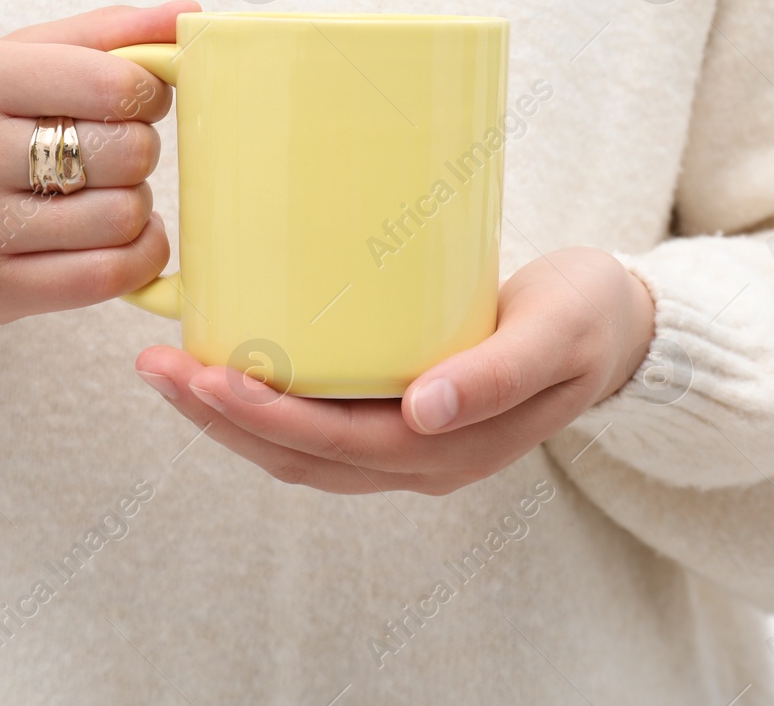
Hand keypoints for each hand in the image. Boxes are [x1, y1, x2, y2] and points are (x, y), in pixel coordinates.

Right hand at [0, 1, 199, 325]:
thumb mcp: (11, 59)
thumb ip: (103, 34)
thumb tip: (188, 13)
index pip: (115, 83)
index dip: (148, 95)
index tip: (132, 102)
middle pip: (127, 152)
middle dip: (138, 152)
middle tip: (110, 154)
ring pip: (123, 217)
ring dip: (135, 207)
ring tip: (101, 196)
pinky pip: (107, 276)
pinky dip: (139, 257)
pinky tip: (123, 240)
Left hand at [135, 246, 656, 494]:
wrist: (616, 326)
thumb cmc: (586, 316)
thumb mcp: (556, 333)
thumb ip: (497, 375)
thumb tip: (424, 410)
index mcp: (455, 448)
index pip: (338, 447)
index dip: (266, 418)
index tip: (206, 373)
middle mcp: (422, 459)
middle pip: (300, 456)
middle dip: (220, 418)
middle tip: (156, 365)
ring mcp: (408, 442)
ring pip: (298, 450)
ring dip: (227, 417)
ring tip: (169, 367)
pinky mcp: (399, 413)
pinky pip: (316, 423)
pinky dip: (263, 403)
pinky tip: (227, 363)